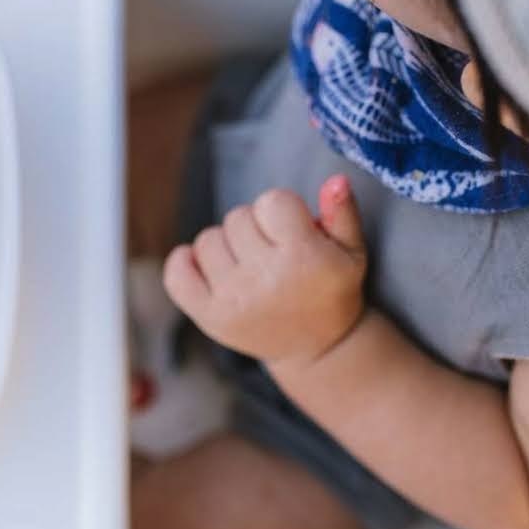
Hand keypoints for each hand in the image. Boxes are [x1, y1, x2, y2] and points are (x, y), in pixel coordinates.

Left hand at [163, 176, 367, 367]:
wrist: (318, 348)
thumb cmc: (333, 291)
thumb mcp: (352, 253)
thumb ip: (343, 213)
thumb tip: (335, 180)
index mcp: (302, 258)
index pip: (272, 201)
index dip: (282, 211)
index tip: (292, 231)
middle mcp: (264, 279)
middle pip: (237, 217)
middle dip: (255, 228)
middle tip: (272, 252)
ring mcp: (233, 299)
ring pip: (208, 240)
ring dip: (226, 246)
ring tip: (249, 266)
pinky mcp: (209, 317)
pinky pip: (176, 273)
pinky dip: (185, 263)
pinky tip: (208, 268)